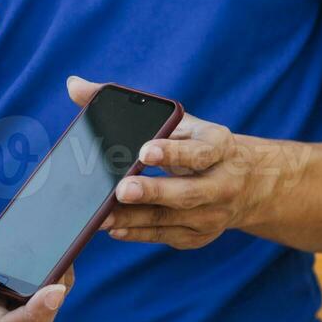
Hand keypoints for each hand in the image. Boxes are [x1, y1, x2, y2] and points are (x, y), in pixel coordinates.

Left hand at [67, 77, 270, 249]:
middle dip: (153, 192)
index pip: (199, 152)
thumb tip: (75, 85)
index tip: (144, 151)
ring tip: (102, 216)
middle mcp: (222, 184)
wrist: (246, 183)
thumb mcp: (179, 121)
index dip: (173, 152)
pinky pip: (165, 235)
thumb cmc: (198, 145)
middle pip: (187, 192)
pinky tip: (114, 229)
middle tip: (121, 189)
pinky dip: (139, 234)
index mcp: (220, 147)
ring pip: (170, 218)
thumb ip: (129, 106)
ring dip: (134, 219)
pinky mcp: (198, 236)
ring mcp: (212, 214)